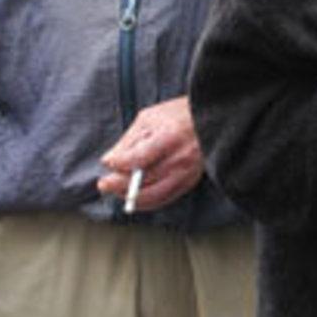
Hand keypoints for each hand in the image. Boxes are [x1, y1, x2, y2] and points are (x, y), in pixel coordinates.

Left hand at [97, 97, 202, 212]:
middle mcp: (180, 159)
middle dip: (118, 184)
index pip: (139, 159)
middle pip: (144, 181)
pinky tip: (133, 196)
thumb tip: (109, 160)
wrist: (213, 122)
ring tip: (115, 191)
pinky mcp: (189, 183)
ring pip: (152, 196)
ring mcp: (186, 174)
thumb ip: (129, 139)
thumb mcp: (150, 118)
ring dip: (130, 196)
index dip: (120, 163)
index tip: (107, 162)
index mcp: (170, 138)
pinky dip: (146, 201)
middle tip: (103, 183)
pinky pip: (163, 200)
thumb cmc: (180, 114)